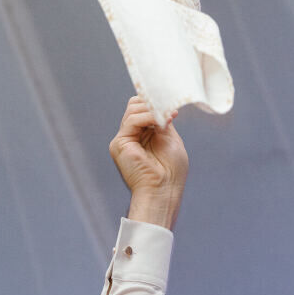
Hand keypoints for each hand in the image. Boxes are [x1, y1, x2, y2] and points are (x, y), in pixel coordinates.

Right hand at [109, 96, 188, 228]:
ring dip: (153, 110)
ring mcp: (124, 139)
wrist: (163, 191)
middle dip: (153, 104)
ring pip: (133, 109)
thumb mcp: (170, 139)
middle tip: (169, 110)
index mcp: (143, 135)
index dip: (156, 104)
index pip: (143, 109)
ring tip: (167, 118)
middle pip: (135, 105)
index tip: (173, 108)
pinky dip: (148, 116)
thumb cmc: (171, 173)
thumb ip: (162, 121)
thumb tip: (160, 104)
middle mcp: (131, 136)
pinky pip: (132, 120)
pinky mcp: (120, 143)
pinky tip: (160, 122)